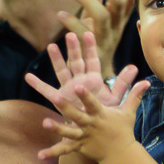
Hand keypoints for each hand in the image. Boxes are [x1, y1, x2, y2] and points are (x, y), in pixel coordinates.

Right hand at [25, 31, 139, 113]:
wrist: (93, 129)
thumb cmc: (104, 113)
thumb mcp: (116, 98)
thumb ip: (124, 83)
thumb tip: (135, 67)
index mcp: (94, 79)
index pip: (93, 60)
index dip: (91, 48)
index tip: (89, 33)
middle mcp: (80, 80)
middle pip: (76, 61)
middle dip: (73, 49)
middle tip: (70, 34)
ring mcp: (68, 88)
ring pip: (62, 71)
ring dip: (57, 60)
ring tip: (51, 46)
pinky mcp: (59, 98)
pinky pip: (47, 91)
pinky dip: (37, 85)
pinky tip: (28, 77)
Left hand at [38, 81, 148, 161]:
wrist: (120, 154)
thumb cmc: (123, 129)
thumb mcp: (128, 111)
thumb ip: (134, 95)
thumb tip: (147, 81)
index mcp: (100, 115)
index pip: (92, 103)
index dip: (85, 95)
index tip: (78, 86)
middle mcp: (91, 125)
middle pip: (77, 115)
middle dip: (66, 106)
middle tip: (55, 97)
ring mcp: (84, 136)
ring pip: (68, 132)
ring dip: (57, 128)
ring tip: (45, 122)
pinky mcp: (79, 147)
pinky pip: (64, 150)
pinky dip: (52, 153)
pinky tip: (40, 155)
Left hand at [59, 0, 134, 78]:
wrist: (94, 76)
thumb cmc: (95, 39)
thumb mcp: (96, 15)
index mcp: (119, 18)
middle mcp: (116, 27)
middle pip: (120, 3)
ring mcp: (105, 39)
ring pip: (102, 17)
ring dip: (87, 0)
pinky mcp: (91, 50)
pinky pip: (82, 35)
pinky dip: (71, 23)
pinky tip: (61, 14)